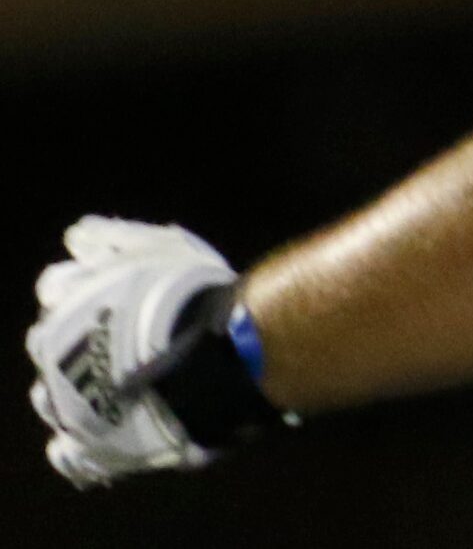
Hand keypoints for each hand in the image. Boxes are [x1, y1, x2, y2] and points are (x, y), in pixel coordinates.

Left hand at [27, 217, 237, 486]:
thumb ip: (113, 238)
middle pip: (47, 340)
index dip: (85, 284)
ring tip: (114, 387)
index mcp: (65, 302)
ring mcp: (65, 401)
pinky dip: (77, 447)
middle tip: (118, 337)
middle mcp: (52, 352)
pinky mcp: (85, 447)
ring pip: (50, 397)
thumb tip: (75, 235)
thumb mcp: (159, 247)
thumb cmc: (187, 297)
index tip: (116, 290)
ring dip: (72, 390)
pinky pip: (68, 454)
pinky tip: (102, 434)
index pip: (56, 285)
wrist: (208, 362)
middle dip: (74, 337)